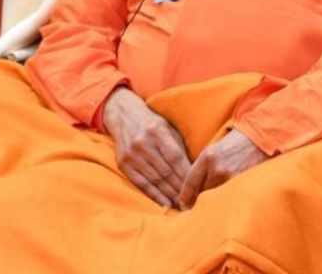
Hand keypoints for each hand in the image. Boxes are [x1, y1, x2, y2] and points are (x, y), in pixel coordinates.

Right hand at [101, 87, 191, 208]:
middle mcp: (142, 143)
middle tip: (193, 202)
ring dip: (170, 195)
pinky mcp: (123, 163)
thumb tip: (195, 173)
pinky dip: (154, 195)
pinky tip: (165, 204)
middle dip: (181, 189)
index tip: (199, 189)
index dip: (187, 176)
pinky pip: (140, 183)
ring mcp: (131, 154)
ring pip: (155, 180)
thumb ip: (179, 148)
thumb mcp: (168, 129)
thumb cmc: (152, 124)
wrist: (123, 116)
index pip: (175, 158)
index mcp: (157, 131)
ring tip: (182, 206)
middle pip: (166, 172)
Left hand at [177, 129, 268, 208]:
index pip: (190, 183)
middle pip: (201, 193)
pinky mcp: (243, 184)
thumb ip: (202, 168)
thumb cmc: (234, 145)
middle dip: (197, 201)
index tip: (181, 204)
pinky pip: (230, 196)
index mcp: (207, 158)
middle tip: (194, 209)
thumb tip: (193, 189)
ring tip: (212, 208)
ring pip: (216, 197)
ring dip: (213, 202)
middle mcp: (217, 168)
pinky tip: (226, 204)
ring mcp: (231, 177)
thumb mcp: (213, 151)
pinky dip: (227, 200)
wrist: (258, 140)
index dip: (184, 196)